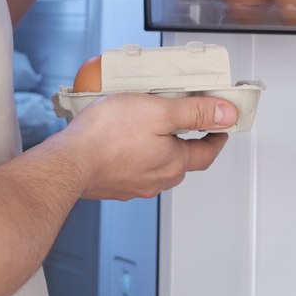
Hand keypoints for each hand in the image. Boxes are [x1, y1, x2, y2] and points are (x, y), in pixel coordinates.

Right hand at [49, 93, 237, 199]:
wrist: (67, 162)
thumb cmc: (107, 136)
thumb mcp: (159, 110)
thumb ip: (195, 112)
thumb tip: (227, 114)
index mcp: (173, 162)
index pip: (207, 152)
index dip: (217, 136)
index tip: (221, 128)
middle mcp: (157, 179)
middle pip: (183, 161)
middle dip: (188, 144)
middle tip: (187, 125)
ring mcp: (134, 185)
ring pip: (156, 167)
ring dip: (159, 150)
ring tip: (150, 129)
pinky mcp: (112, 185)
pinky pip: (132, 170)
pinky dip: (134, 156)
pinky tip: (122, 142)